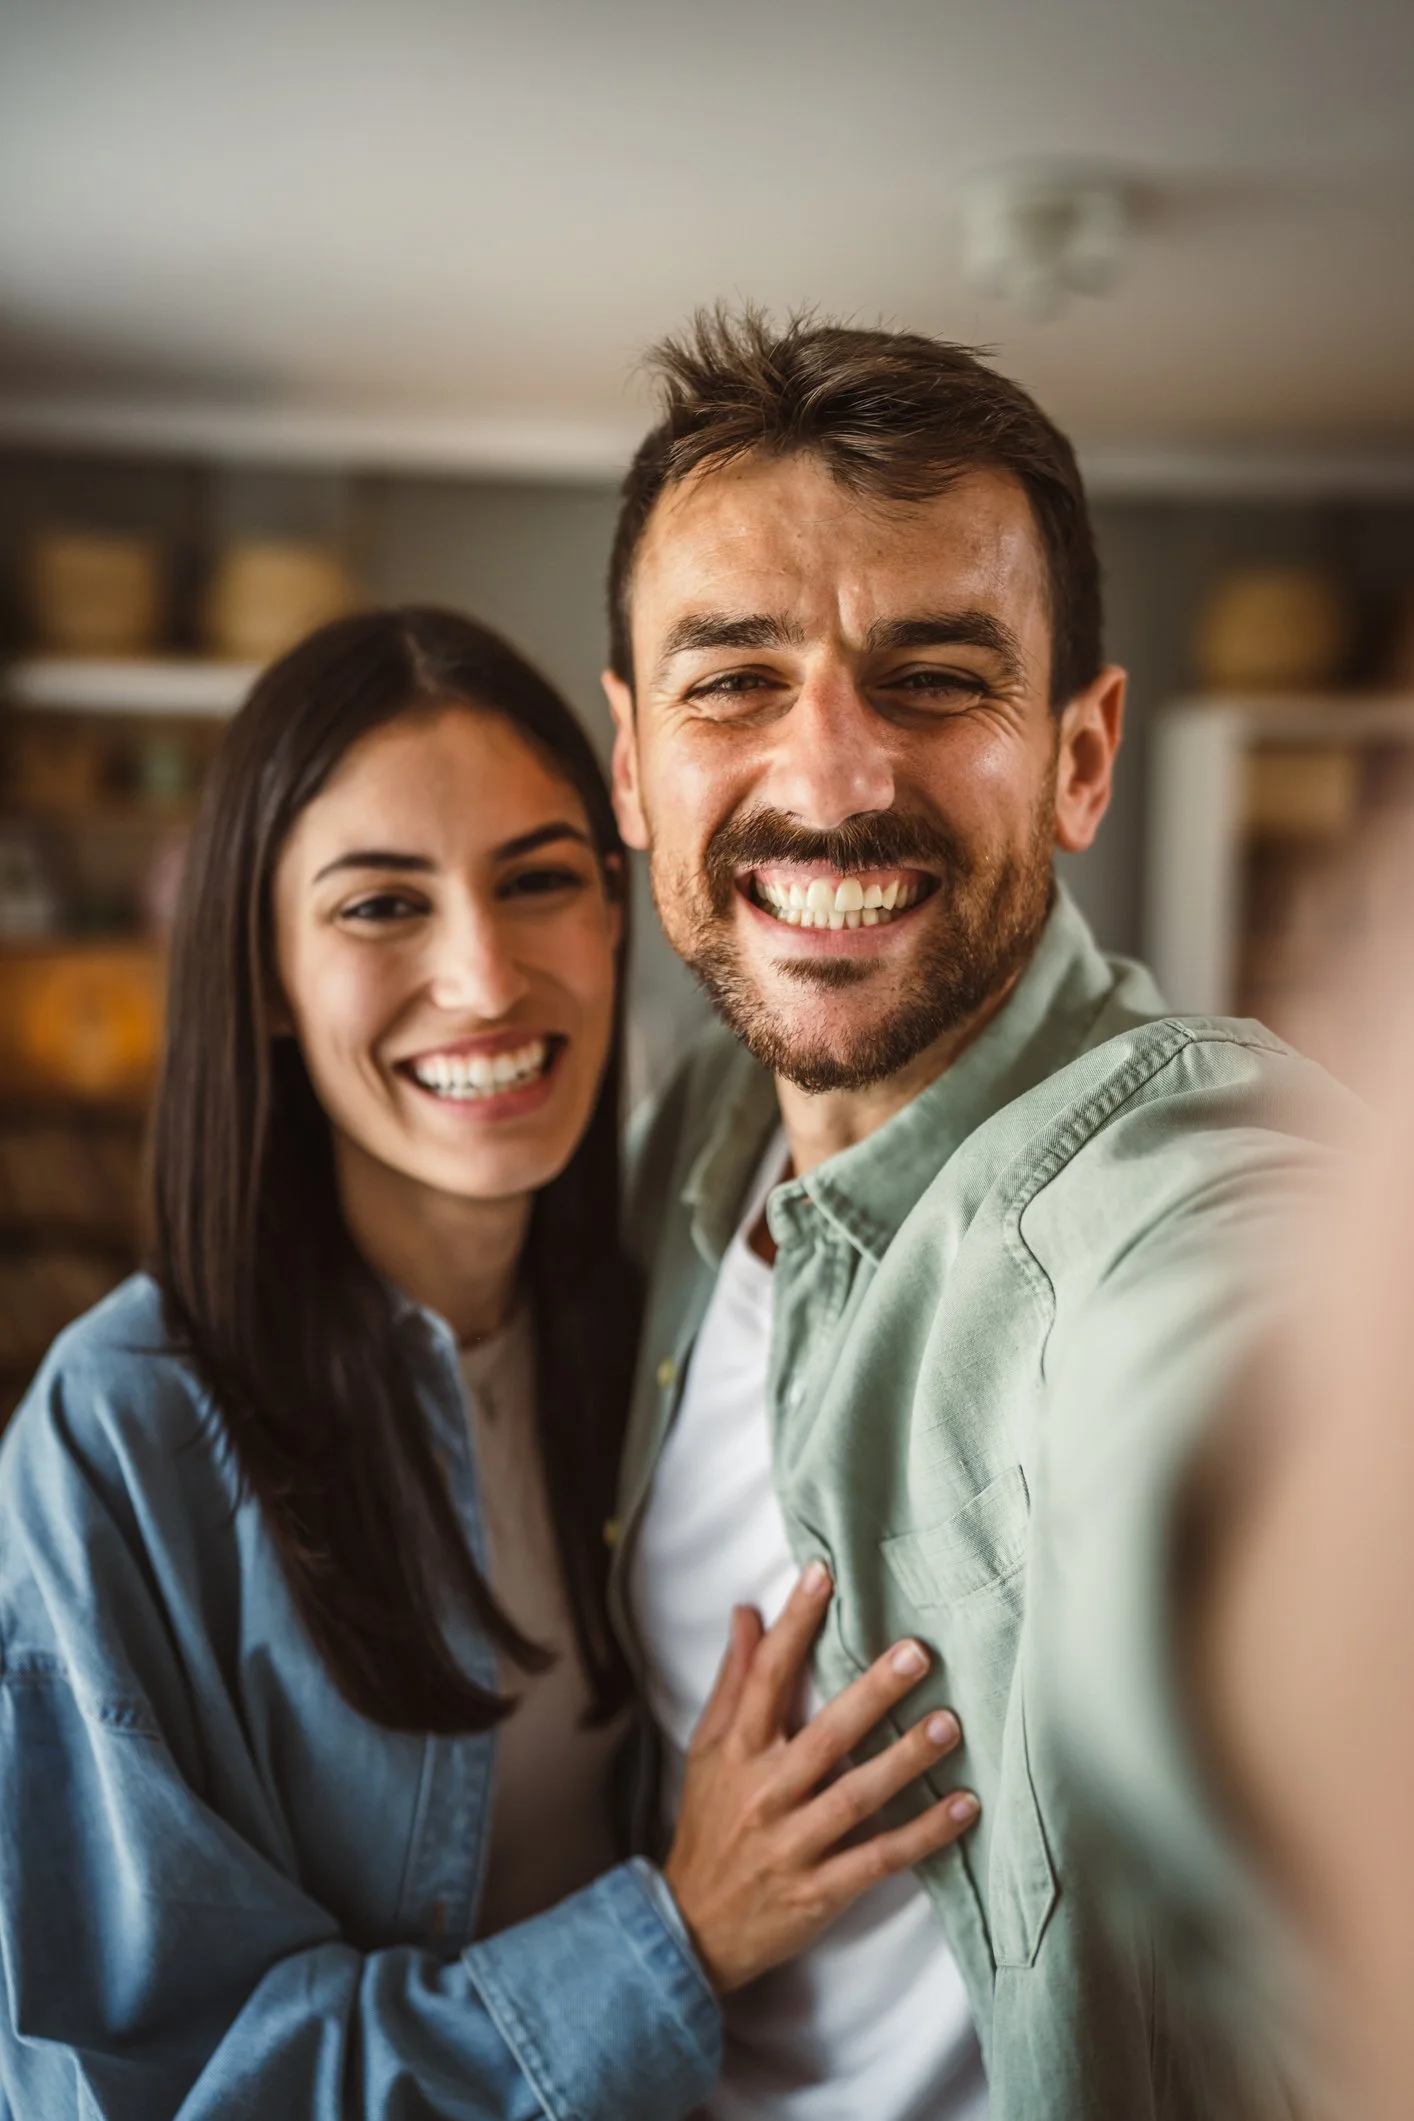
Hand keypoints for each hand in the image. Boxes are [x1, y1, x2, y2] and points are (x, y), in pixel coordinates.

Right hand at [662, 1561, 976, 1992]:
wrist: (691, 1925)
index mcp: (738, 1751)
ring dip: (905, 1760)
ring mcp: (793, 1843)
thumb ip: (734, 1682)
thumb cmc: (707, 1825)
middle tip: (916, 1653)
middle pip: (825, 1735)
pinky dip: (922, 1834)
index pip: (766, 1676)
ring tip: (948, 1725)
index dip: (793, 1623)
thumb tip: (747, 1613)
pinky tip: (962, 1807)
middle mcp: (765, 1792)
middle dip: (872, 1693)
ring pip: (856, 1797)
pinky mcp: (820, 1890)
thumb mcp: (707, 1750)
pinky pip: (878, 1858)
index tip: (823, 1575)